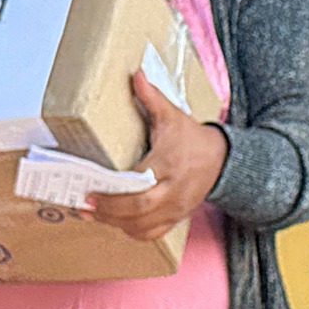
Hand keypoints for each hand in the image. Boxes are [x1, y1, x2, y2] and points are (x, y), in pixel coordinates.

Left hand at [88, 71, 227, 242]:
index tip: (90, 190)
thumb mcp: (173, 116)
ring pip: (143, 226)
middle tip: (85, 205)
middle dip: (108, 210)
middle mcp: (173, 190)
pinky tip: (116, 223)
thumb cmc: (193, 138)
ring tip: (92, 214)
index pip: (140, 184)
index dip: (113, 193)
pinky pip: (152, 233)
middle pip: (139, 209)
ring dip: (115, 223)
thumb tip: (135, 75)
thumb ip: (152, 98)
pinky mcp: (176, 217)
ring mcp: (176, 208)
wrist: (223, 161)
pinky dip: (133, 231)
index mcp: (169, 164)